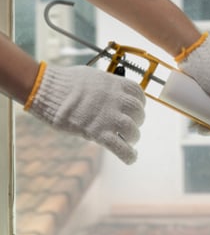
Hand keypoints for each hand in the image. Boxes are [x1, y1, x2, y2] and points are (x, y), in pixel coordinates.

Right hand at [25, 63, 145, 164]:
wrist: (46, 88)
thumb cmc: (66, 82)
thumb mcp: (92, 77)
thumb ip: (107, 87)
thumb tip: (112, 93)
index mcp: (115, 84)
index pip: (138, 94)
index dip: (139, 103)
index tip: (134, 109)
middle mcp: (116, 100)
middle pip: (138, 113)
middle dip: (136, 121)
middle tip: (126, 126)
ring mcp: (109, 117)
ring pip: (133, 131)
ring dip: (133, 137)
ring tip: (127, 140)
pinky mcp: (99, 133)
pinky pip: (121, 148)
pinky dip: (129, 155)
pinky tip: (131, 157)